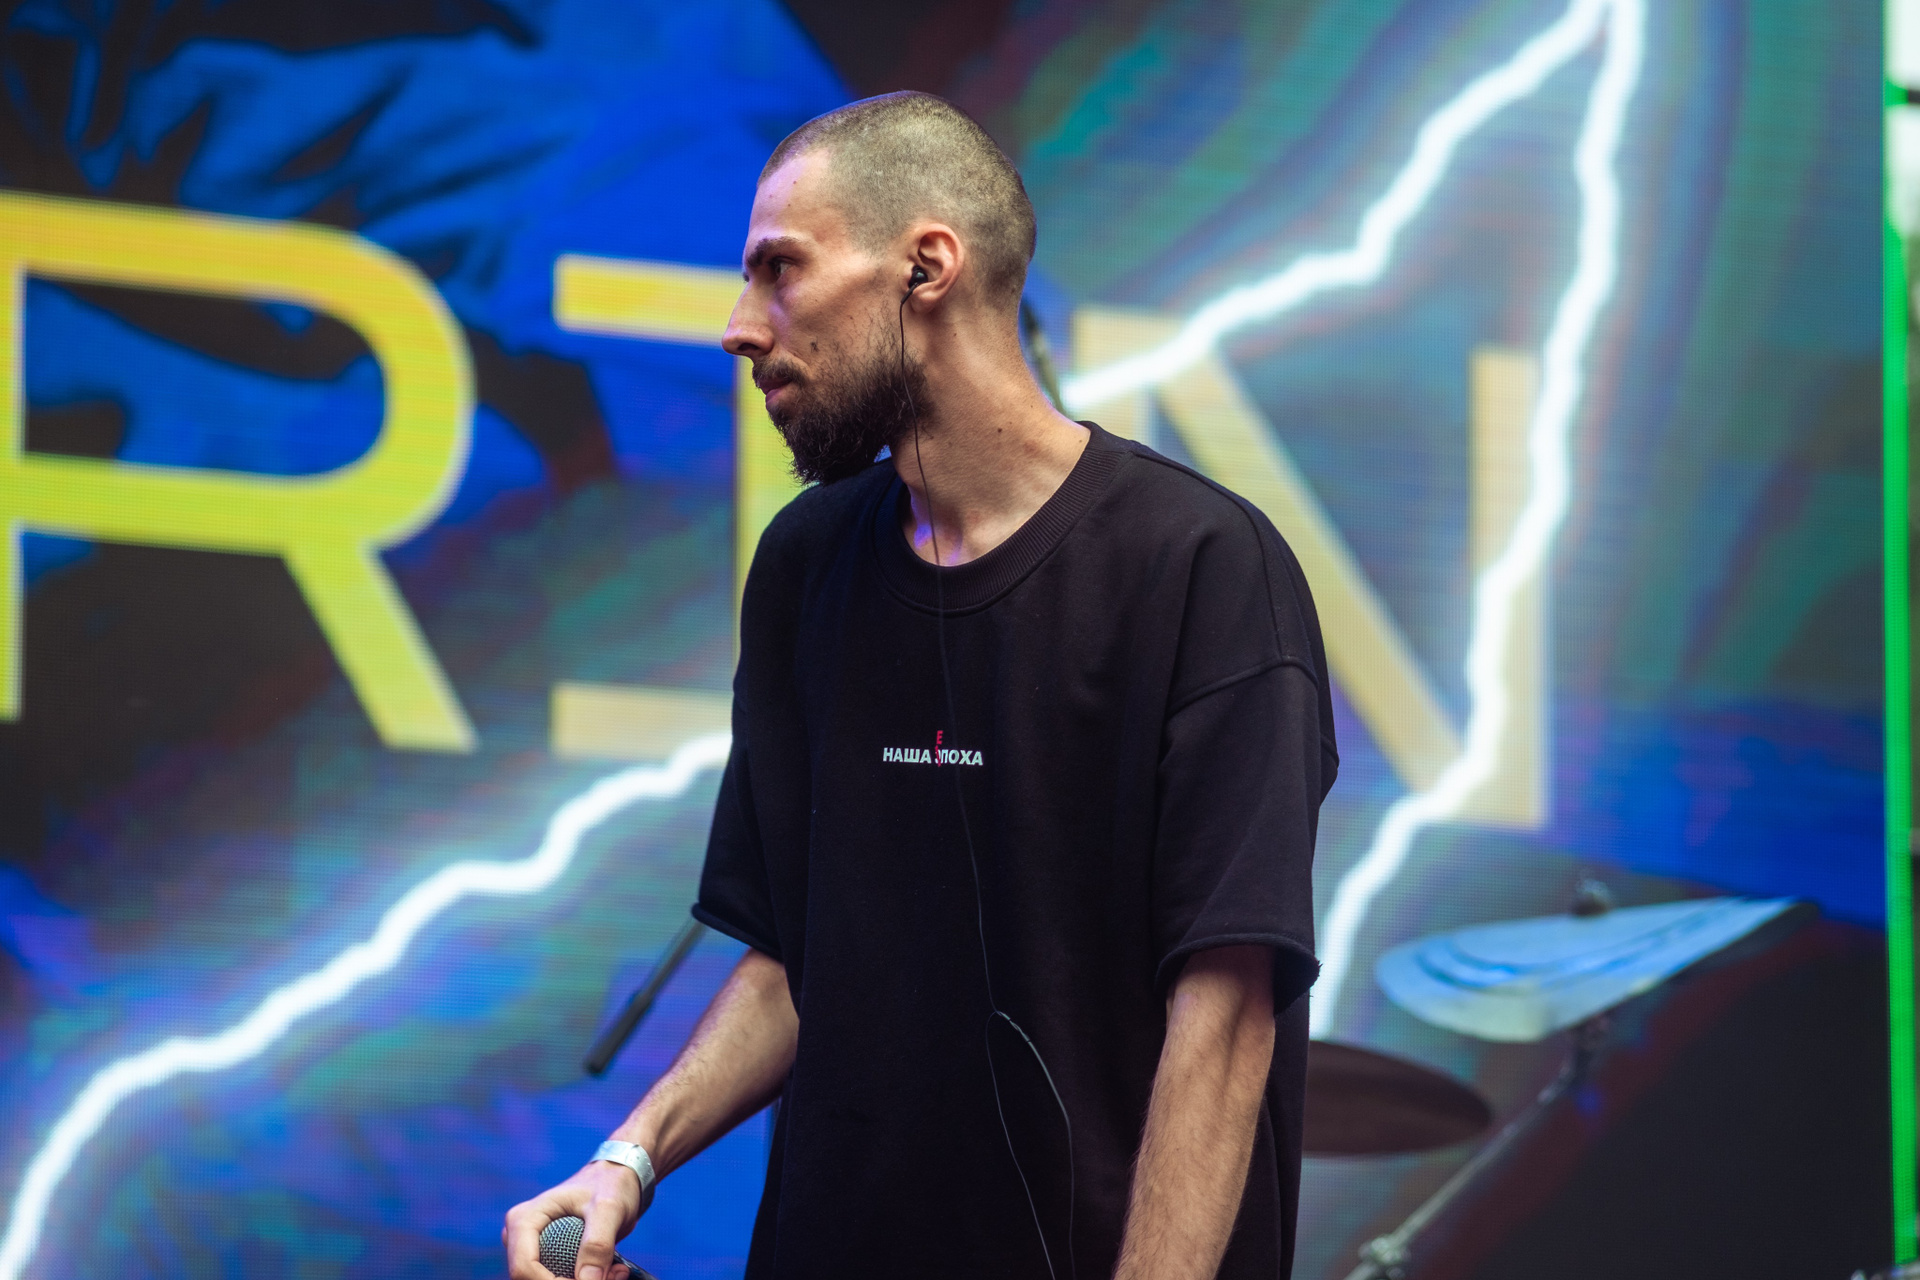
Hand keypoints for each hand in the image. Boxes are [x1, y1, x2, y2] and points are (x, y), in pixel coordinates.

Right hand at [503, 1160, 644, 1279]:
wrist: (615, 1181)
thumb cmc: (609, 1185)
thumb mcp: (609, 1209)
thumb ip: (597, 1244)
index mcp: (524, 1219)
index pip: (523, 1268)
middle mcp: (519, 1237)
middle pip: (532, 1279)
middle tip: (611, 1276)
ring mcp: (531, 1249)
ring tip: (616, 1271)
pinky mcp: (546, 1259)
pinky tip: (612, 1271)